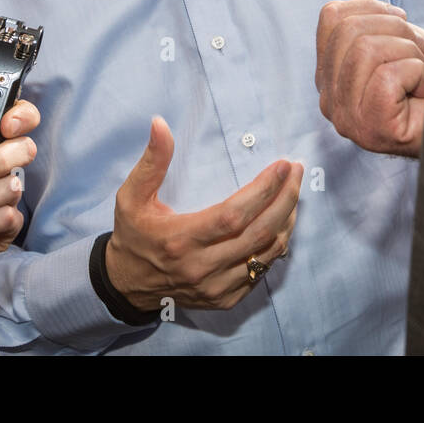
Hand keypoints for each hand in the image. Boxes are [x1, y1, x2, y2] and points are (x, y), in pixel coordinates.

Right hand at [106, 116, 301, 311]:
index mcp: (181, 239)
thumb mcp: (131, 197)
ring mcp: (216, 287)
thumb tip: (160, 123)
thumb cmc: (133, 235)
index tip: (282, 165)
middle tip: (296, 172)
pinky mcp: (225, 299)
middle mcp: (202, 267)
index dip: (263, 190)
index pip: (233, 215)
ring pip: (267, 253)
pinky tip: (281, 222)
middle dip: (286, 199)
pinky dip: (276, 244)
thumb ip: (151, 161)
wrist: (127, 285)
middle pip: (259, 233)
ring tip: (293, 192)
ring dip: (287, 220)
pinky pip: (262, 271)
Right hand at [315, 0, 423, 157]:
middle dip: (397, 30)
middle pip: (348, 30)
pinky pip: (388, 76)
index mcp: (329, 75)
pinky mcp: (371, 128)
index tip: (403, 29)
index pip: (331, 16)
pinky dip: (417, 74)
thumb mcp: (394, 41)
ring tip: (421, 74)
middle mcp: (330, 99)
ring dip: (409, 53)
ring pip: (366, 49)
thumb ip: (366, 25)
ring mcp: (347, 118)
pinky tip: (423, 91)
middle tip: (419, 54)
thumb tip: (363, 9)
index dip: (375, 9)